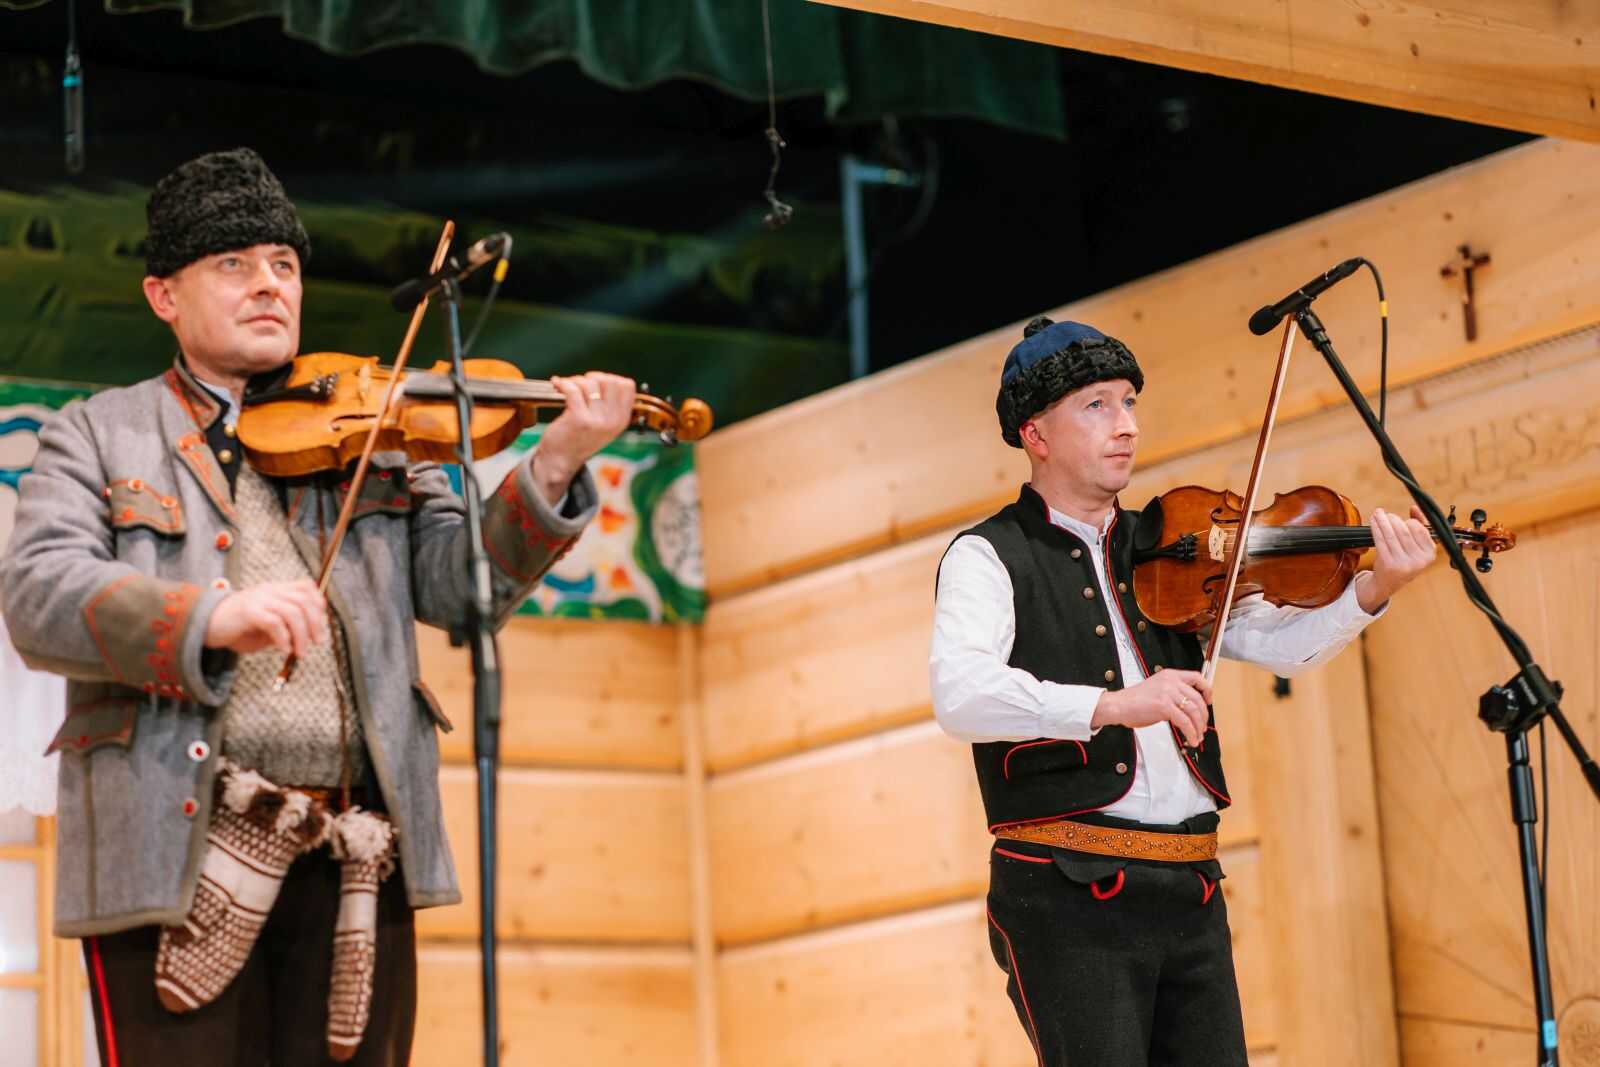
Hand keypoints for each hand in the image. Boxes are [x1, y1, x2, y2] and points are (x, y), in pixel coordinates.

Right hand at [204, 579, 328, 655]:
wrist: (203, 626)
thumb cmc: (237, 628)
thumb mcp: (266, 626)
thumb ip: (285, 626)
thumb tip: (307, 636)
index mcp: (274, 590)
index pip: (306, 587)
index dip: (318, 604)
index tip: (320, 624)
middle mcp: (269, 591)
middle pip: (303, 600)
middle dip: (315, 623)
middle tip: (316, 642)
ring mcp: (258, 599)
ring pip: (292, 612)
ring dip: (301, 634)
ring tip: (300, 652)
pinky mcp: (248, 612)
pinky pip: (274, 622)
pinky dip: (284, 638)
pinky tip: (284, 649)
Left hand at [531, 372, 636, 503]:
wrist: (560, 462)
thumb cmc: (578, 439)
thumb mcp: (603, 425)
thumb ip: (609, 406)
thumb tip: (604, 377)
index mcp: (622, 420)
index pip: (627, 385)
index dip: (610, 378)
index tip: (596, 383)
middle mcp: (613, 420)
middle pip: (610, 380)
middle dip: (593, 377)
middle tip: (580, 384)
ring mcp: (597, 420)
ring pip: (590, 383)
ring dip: (575, 380)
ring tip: (567, 386)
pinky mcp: (579, 419)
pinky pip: (572, 389)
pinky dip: (562, 383)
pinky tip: (557, 384)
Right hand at [1091, 669, 1211, 747]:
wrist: (1118, 705)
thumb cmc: (1134, 701)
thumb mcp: (1158, 690)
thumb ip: (1174, 694)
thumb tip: (1189, 709)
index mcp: (1170, 675)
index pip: (1197, 677)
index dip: (1207, 690)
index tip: (1209, 701)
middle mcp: (1171, 681)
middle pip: (1198, 699)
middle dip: (1203, 716)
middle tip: (1202, 727)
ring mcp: (1168, 693)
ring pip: (1193, 711)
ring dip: (1198, 727)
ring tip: (1197, 736)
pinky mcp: (1164, 706)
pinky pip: (1184, 721)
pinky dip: (1191, 732)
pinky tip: (1191, 739)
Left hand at [1356, 505, 1436, 612]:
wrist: (1388, 583)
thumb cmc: (1404, 561)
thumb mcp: (1417, 547)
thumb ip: (1420, 526)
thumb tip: (1415, 508)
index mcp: (1430, 555)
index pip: (1420, 530)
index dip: (1410, 522)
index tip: (1403, 519)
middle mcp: (1418, 560)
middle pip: (1404, 531)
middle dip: (1394, 520)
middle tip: (1387, 515)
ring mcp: (1402, 563)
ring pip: (1391, 534)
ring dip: (1383, 520)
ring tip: (1378, 514)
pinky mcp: (1387, 563)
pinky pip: (1380, 540)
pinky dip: (1376, 527)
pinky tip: (1373, 520)